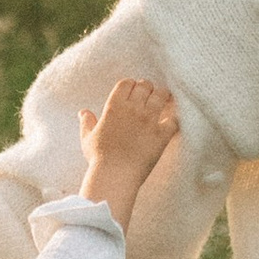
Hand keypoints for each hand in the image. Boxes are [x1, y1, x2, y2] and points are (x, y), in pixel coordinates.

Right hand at [81, 76, 179, 221]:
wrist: (115, 175)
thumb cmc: (99, 158)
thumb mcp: (87, 138)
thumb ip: (87, 122)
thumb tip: (83, 112)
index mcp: (114, 107)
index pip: (126, 83)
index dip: (131, 84)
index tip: (133, 90)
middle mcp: (133, 109)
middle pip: (145, 86)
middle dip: (148, 87)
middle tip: (149, 93)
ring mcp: (149, 120)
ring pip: (161, 96)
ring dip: (163, 95)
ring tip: (165, 99)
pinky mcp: (162, 133)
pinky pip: (174, 118)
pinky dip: (175, 117)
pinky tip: (174, 118)